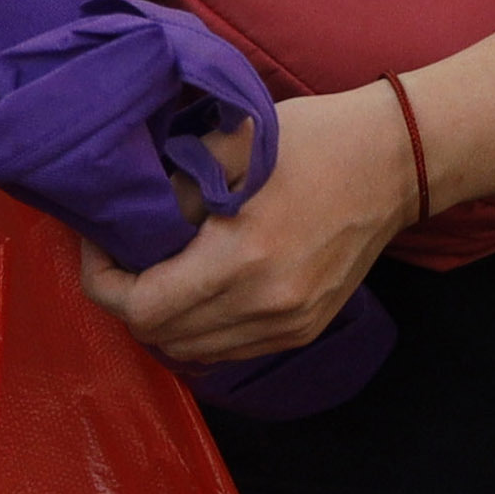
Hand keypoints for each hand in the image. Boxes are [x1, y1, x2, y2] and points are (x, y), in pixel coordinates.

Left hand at [87, 82, 414, 363]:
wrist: (393, 162)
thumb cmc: (312, 142)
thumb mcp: (228, 148)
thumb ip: (171, 191)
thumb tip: (124, 224)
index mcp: (243, 258)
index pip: (141, 306)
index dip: (103, 279)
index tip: (101, 244)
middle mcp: (266, 305)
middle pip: (159, 335)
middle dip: (127, 298)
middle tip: (125, 255)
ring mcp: (289, 324)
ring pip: (191, 351)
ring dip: (163, 318)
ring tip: (161, 271)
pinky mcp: (304, 330)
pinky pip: (228, 350)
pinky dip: (201, 328)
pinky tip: (201, 288)